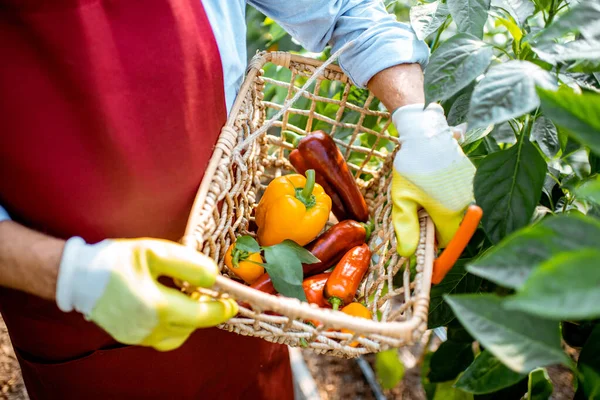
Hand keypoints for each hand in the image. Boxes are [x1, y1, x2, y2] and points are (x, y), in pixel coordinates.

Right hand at [56, 237, 237, 350]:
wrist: (77, 277)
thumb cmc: (115, 261)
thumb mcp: (154, 252)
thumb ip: (188, 264)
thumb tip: (213, 277)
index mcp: (158, 307)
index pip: (202, 315)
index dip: (221, 309)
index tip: (232, 302)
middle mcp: (150, 329)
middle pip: (192, 326)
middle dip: (204, 311)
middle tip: (205, 291)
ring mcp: (139, 337)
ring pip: (178, 335)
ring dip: (189, 319)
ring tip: (184, 296)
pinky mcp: (130, 338)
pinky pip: (162, 337)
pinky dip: (173, 324)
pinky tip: (167, 304)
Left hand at [391, 103, 474, 256]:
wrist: (426, 133)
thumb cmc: (412, 167)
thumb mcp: (402, 198)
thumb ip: (406, 228)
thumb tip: (408, 254)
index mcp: (450, 212)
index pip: (447, 242)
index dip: (433, 245)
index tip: (422, 242)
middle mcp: (466, 203)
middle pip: (454, 228)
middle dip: (437, 228)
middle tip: (418, 216)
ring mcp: (471, 189)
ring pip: (458, 212)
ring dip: (442, 212)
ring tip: (423, 196)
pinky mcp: (472, 177)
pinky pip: (461, 196)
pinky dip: (448, 198)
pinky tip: (433, 186)